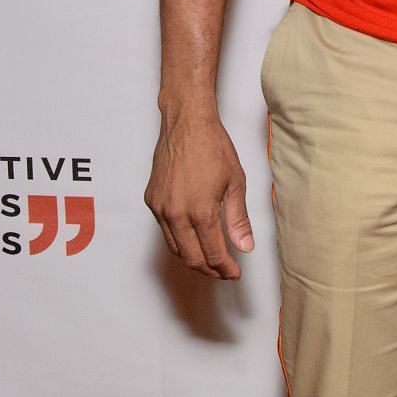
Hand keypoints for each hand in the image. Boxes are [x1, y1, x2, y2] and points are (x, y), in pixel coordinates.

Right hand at [144, 111, 254, 278]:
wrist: (187, 124)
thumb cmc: (213, 148)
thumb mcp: (235, 183)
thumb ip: (238, 219)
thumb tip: (245, 246)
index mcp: (200, 212)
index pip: (212, 254)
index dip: (225, 268)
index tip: (234, 273)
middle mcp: (176, 214)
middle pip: (191, 257)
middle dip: (209, 269)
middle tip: (224, 271)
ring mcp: (161, 208)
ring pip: (175, 247)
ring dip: (193, 257)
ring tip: (211, 257)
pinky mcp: (152, 200)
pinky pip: (164, 230)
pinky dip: (179, 239)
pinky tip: (193, 236)